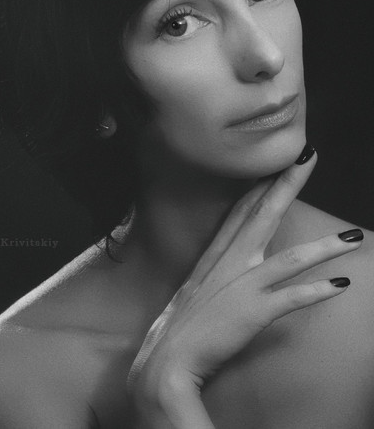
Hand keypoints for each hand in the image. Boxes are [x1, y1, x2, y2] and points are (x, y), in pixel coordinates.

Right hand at [127, 146, 362, 427]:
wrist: (165, 360)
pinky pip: (292, 299)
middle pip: (264, 215)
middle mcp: (231, 263)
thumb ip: (215, 270)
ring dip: (324, 246)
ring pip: (291, 259)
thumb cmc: (181, 326)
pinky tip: (340, 285)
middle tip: (308, 158)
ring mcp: (242, 286)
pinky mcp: (252, 312)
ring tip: (352, 237)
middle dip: (288, 185)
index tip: (279, 164)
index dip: (262, 184)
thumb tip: (228, 260)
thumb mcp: (197, 287)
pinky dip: (317, 291)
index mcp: (217, 255)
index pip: (243, 210)